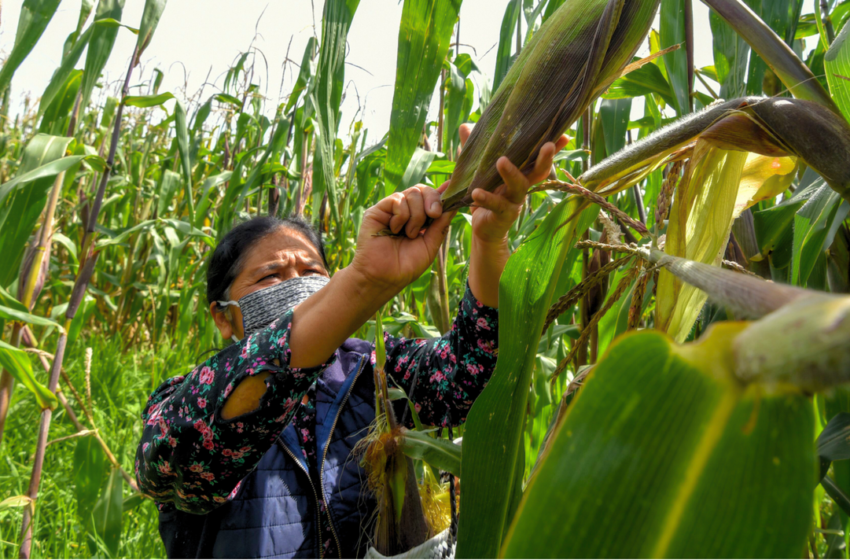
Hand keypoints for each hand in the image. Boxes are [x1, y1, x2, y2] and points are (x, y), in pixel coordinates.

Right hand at [351, 185, 454, 291]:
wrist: (385, 277)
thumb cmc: (406, 266)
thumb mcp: (430, 245)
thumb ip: (441, 224)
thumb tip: (453, 205)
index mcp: (419, 218)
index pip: (430, 197)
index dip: (441, 193)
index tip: (453, 193)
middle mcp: (405, 210)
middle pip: (422, 189)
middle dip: (433, 200)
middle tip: (434, 215)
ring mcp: (391, 209)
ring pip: (412, 193)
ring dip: (416, 216)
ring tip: (410, 234)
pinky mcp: (377, 210)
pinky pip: (397, 200)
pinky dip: (401, 216)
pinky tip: (395, 231)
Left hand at [462, 123, 568, 244]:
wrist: (484, 228)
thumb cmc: (486, 193)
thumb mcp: (478, 170)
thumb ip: (473, 149)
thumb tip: (466, 126)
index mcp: (521, 172)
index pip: (538, 157)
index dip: (553, 148)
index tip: (565, 135)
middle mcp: (522, 185)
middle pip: (539, 171)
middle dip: (545, 158)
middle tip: (547, 145)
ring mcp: (514, 201)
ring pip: (519, 186)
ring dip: (511, 173)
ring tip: (501, 161)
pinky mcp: (503, 215)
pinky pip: (496, 206)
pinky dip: (487, 198)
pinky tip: (477, 193)